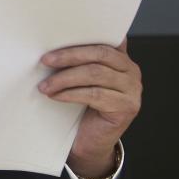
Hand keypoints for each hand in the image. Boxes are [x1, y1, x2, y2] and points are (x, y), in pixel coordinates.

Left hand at [38, 39, 141, 178]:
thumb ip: (79, 62)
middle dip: (69, 56)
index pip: (104, 40)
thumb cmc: (82, 108)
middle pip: (99, 54)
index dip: (84, 37)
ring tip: (45, 85)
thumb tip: (52, 46)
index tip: (59, 36)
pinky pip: (95, 94)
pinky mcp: (127, 107)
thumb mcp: (81, 80)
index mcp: (121, 59)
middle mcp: (131, 71)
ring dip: (65, 78)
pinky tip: (55, 95)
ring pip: (95, 74)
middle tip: (45, 60)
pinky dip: (71, 93)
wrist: (90, 141)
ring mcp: (132, 90)